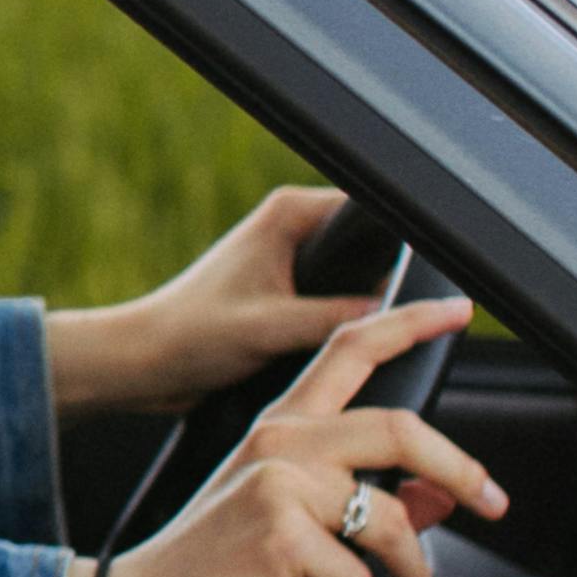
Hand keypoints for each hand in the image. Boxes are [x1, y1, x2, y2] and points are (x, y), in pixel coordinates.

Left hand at [45, 183, 395, 424]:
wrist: (144, 365)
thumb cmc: (189, 336)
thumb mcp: (271, 328)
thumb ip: (336, 318)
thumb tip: (395, 316)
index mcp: (289, 214)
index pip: (371, 211)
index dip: (406, 245)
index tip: (433, 278)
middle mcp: (293, 228)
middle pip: (373, 247)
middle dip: (392, 280)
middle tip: (414, 316)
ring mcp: (292, 261)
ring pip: (358, 278)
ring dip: (370, 304)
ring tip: (381, 334)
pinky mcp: (287, 294)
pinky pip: (339, 301)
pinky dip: (350, 321)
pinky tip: (358, 346)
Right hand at [87, 297, 503, 576]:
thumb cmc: (208, 560)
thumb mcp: (283, 513)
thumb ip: (360, 496)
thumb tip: (437, 498)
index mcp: (281, 424)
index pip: (349, 349)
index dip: (409, 322)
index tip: (457, 310)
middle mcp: (282, 442)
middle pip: (400, 428)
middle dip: (462, 470)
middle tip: (492, 503)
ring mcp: (280, 486)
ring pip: (391, 520)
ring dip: (415, 572)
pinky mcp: (281, 537)